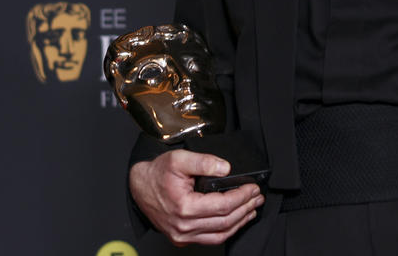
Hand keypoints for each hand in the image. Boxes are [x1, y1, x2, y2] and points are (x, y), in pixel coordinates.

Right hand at [129, 150, 264, 245]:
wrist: (139, 187)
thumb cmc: (157, 174)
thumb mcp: (179, 158)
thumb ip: (204, 161)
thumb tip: (226, 168)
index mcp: (184, 207)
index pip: (223, 205)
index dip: (242, 197)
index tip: (253, 188)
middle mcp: (183, 226)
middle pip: (225, 221)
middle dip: (246, 208)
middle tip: (258, 197)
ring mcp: (182, 235)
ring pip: (220, 234)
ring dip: (240, 222)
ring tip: (252, 209)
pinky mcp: (182, 238)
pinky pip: (210, 239)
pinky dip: (226, 231)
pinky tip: (236, 221)